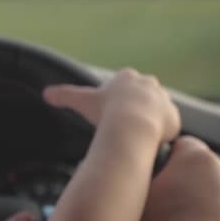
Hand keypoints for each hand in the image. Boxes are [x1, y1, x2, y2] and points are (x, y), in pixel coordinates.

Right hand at [44, 68, 180, 142]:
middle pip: (143, 94)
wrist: (132, 126)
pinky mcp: (174, 116)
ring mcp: (163, 99)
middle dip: (136, 106)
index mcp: (127, 77)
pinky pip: (167, 125)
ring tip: (136, 135)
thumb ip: (63, 95)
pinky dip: (159, 133)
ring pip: (156, 109)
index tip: (112, 110)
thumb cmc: (106, 111)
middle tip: (124, 124)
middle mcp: (148, 83)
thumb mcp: (81, 100)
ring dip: (149, 119)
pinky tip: (148, 143)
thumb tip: (45, 93)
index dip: (118, 97)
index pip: (124, 82)